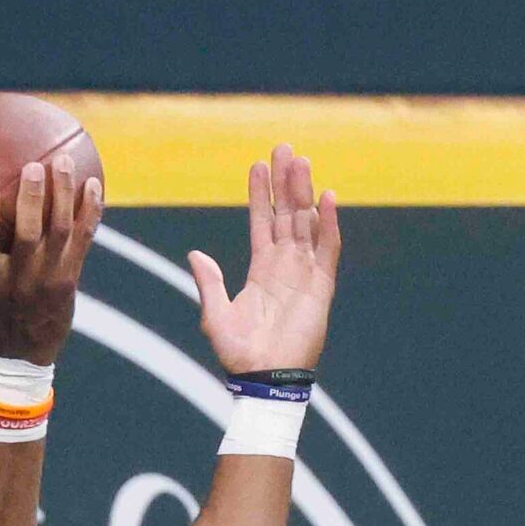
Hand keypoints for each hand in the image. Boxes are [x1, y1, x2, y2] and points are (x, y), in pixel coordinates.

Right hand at [0, 157, 101, 362]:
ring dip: (63, 196)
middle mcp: (20, 280)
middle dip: (33, 199)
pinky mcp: (70, 279)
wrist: (19, 357)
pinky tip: (93, 184)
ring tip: (61, 162)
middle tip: (34, 166)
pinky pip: (83, 240)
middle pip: (29, 235)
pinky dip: (90, 211)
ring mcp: (48, 279)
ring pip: (61, 232)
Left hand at [189, 144, 338, 373]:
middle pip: (286, 213)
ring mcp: (305, 272)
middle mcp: (285, 265)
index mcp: (261, 268)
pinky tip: (327, 198)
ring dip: (304, 192)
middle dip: (285, 181)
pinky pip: (328, 248)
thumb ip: (209, 281)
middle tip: (284, 148)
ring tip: (301, 161)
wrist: (263, 377)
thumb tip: (195, 253)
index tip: (258, 165)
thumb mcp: (214, 313)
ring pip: (306, 222)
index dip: (260, 194)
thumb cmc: (238, 352)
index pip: (261, 221)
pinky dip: (329, 223)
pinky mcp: (322, 286)